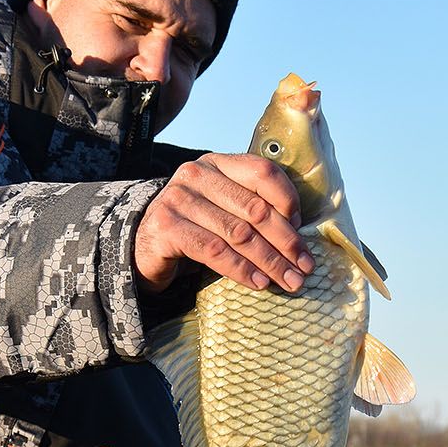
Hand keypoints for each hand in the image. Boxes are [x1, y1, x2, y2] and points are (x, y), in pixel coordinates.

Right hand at [134, 153, 313, 293]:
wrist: (143, 247)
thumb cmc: (193, 229)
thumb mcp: (222, 210)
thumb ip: (251, 209)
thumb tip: (297, 233)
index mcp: (217, 164)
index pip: (262, 172)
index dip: (288, 201)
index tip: (301, 231)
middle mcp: (196, 174)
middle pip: (254, 208)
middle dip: (285, 242)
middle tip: (304, 267)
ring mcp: (178, 199)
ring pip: (238, 233)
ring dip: (269, 261)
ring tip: (289, 281)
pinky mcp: (167, 227)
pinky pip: (214, 250)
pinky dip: (240, 269)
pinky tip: (258, 283)